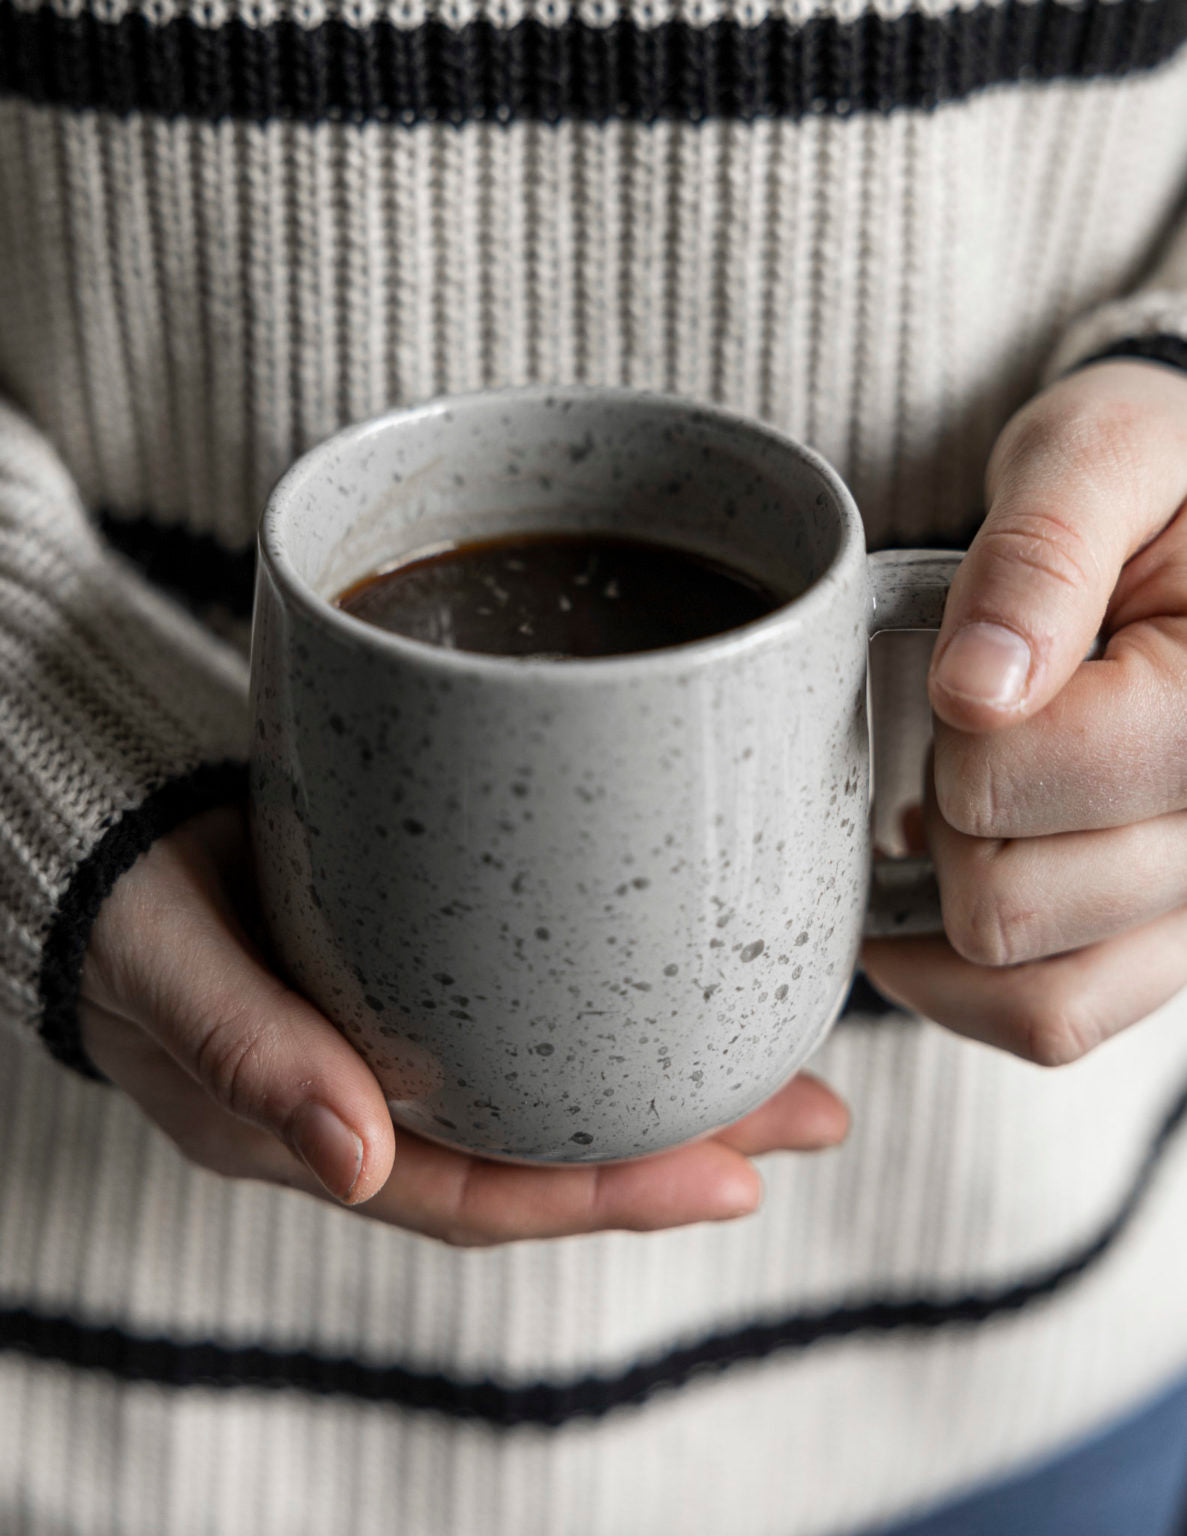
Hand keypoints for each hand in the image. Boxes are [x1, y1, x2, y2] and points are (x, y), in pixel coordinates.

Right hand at [82, 805, 847, 1244]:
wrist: (113, 829)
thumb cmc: (126, 909)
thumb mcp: (171, 972)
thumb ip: (252, 1053)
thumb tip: (358, 1158)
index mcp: (322, 1133)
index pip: (481, 1195)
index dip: (601, 1198)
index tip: (730, 1177)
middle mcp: (384, 1101)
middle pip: (546, 1150)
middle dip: (681, 1149)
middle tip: (815, 1117)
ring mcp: (408, 1033)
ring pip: (553, 1084)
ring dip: (671, 1081)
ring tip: (796, 1062)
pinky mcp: (425, 957)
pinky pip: (532, 1009)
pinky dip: (613, 1010)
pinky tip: (686, 985)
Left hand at [864, 359, 1186, 1063]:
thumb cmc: (1156, 474)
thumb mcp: (1094, 455)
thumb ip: (1038, 556)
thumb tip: (975, 690)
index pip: (1018, 780)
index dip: (954, 724)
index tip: (985, 659)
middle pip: (1010, 903)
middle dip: (953, 808)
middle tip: (984, 722)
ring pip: (1031, 991)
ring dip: (961, 892)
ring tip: (979, 790)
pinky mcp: (1177, 937)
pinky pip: (1057, 1018)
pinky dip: (976, 973)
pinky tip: (959, 870)